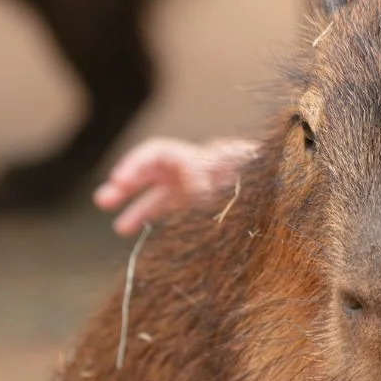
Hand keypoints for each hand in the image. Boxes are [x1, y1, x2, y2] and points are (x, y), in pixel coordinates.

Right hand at [93, 137, 257, 236]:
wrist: (274, 184)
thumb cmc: (257, 179)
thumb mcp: (237, 182)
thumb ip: (214, 181)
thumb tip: (191, 181)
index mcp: (199, 157)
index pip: (160, 153)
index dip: (137, 164)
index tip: (121, 180)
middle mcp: (188, 166)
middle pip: (150, 168)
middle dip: (126, 180)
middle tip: (105, 196)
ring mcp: (187, 183)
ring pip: (152, 189)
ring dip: (130, 202)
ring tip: (109, 215)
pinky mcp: (188, 199)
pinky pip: (160, 205)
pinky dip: (144, 215)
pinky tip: (123, 228)